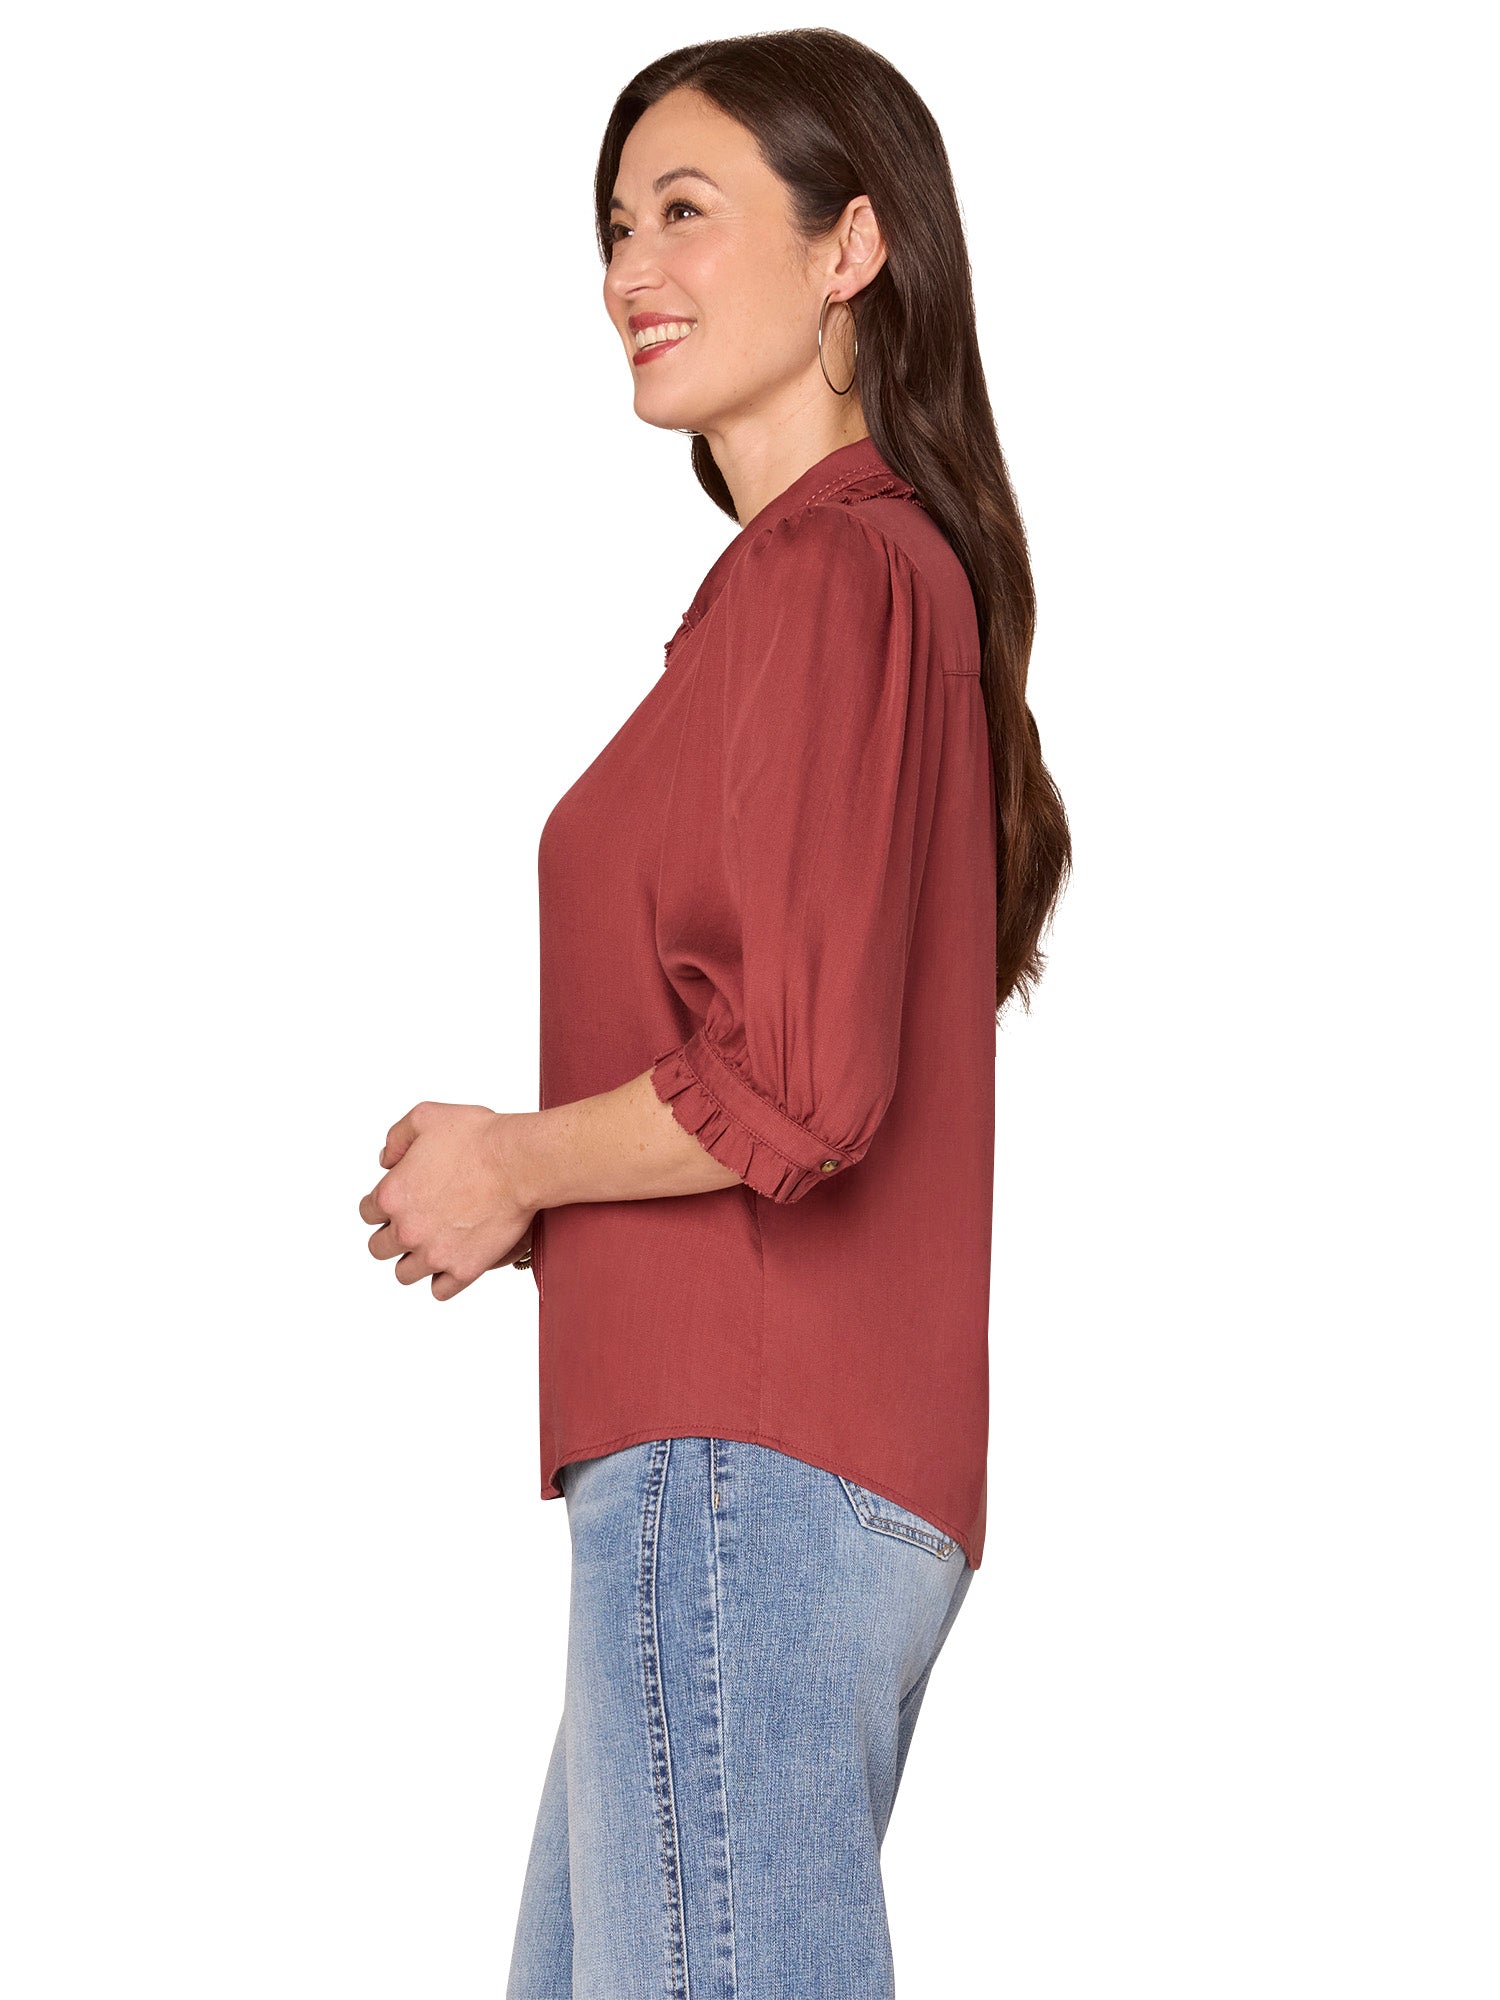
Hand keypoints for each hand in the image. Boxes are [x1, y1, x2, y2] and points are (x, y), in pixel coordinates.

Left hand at [359, 1100, 535, 1300]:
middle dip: (392, 1235)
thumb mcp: (426, 1116)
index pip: (367, 1212)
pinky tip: (451, 1263)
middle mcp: (407, 1230)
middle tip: (414, 1224)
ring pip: (404, 1274)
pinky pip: (440, 1291)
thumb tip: (385, 1159)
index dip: (382, 1205)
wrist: (520, 1162)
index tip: (400, 1202)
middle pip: (379, 1248)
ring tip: (431, 1247)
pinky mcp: (464, 1269)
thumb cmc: (479, 1137)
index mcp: (392, 1195)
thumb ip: (397, 1137)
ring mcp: (435, 1254)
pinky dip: (442, 1280)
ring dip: (413, 1261)